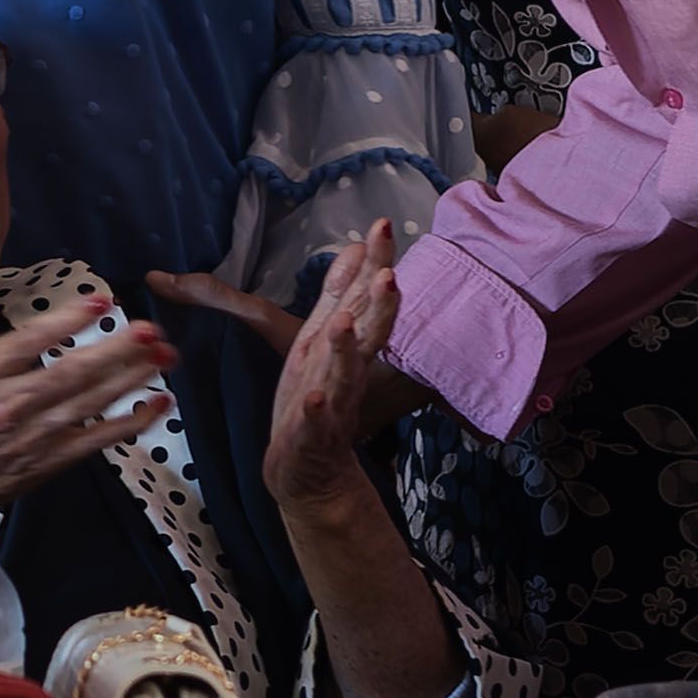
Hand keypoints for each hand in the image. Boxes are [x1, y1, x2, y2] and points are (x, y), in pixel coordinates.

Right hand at [0, 258, 177, 507]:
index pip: (28, 344)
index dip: (65, 322)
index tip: (101, 300)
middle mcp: (8, 406)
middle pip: (69, 374)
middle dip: (114, 351)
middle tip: (150, 329)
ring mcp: (33, 436)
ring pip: (89, 404)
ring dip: (130, 379)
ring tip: (164, 355)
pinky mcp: (50, 460)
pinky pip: (96, 440)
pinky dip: (129, 423)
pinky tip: (158, 403)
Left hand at [220, 224, 401, 516]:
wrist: (309, 471)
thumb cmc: (315, 398)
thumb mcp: (321, 338)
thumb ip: (341, 294)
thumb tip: (356, 246)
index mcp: (347, 347)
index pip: (366, 300)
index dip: (375, 264)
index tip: (382, 225)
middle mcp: (347, 373)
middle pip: (369, 335)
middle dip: (379, 305)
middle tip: (389, 274)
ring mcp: (333, 406)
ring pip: (343, 376)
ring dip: (345, 350)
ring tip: (343, 323)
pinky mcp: (312, 438)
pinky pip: (316, 425)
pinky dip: (317, 412)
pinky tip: (315, 399)